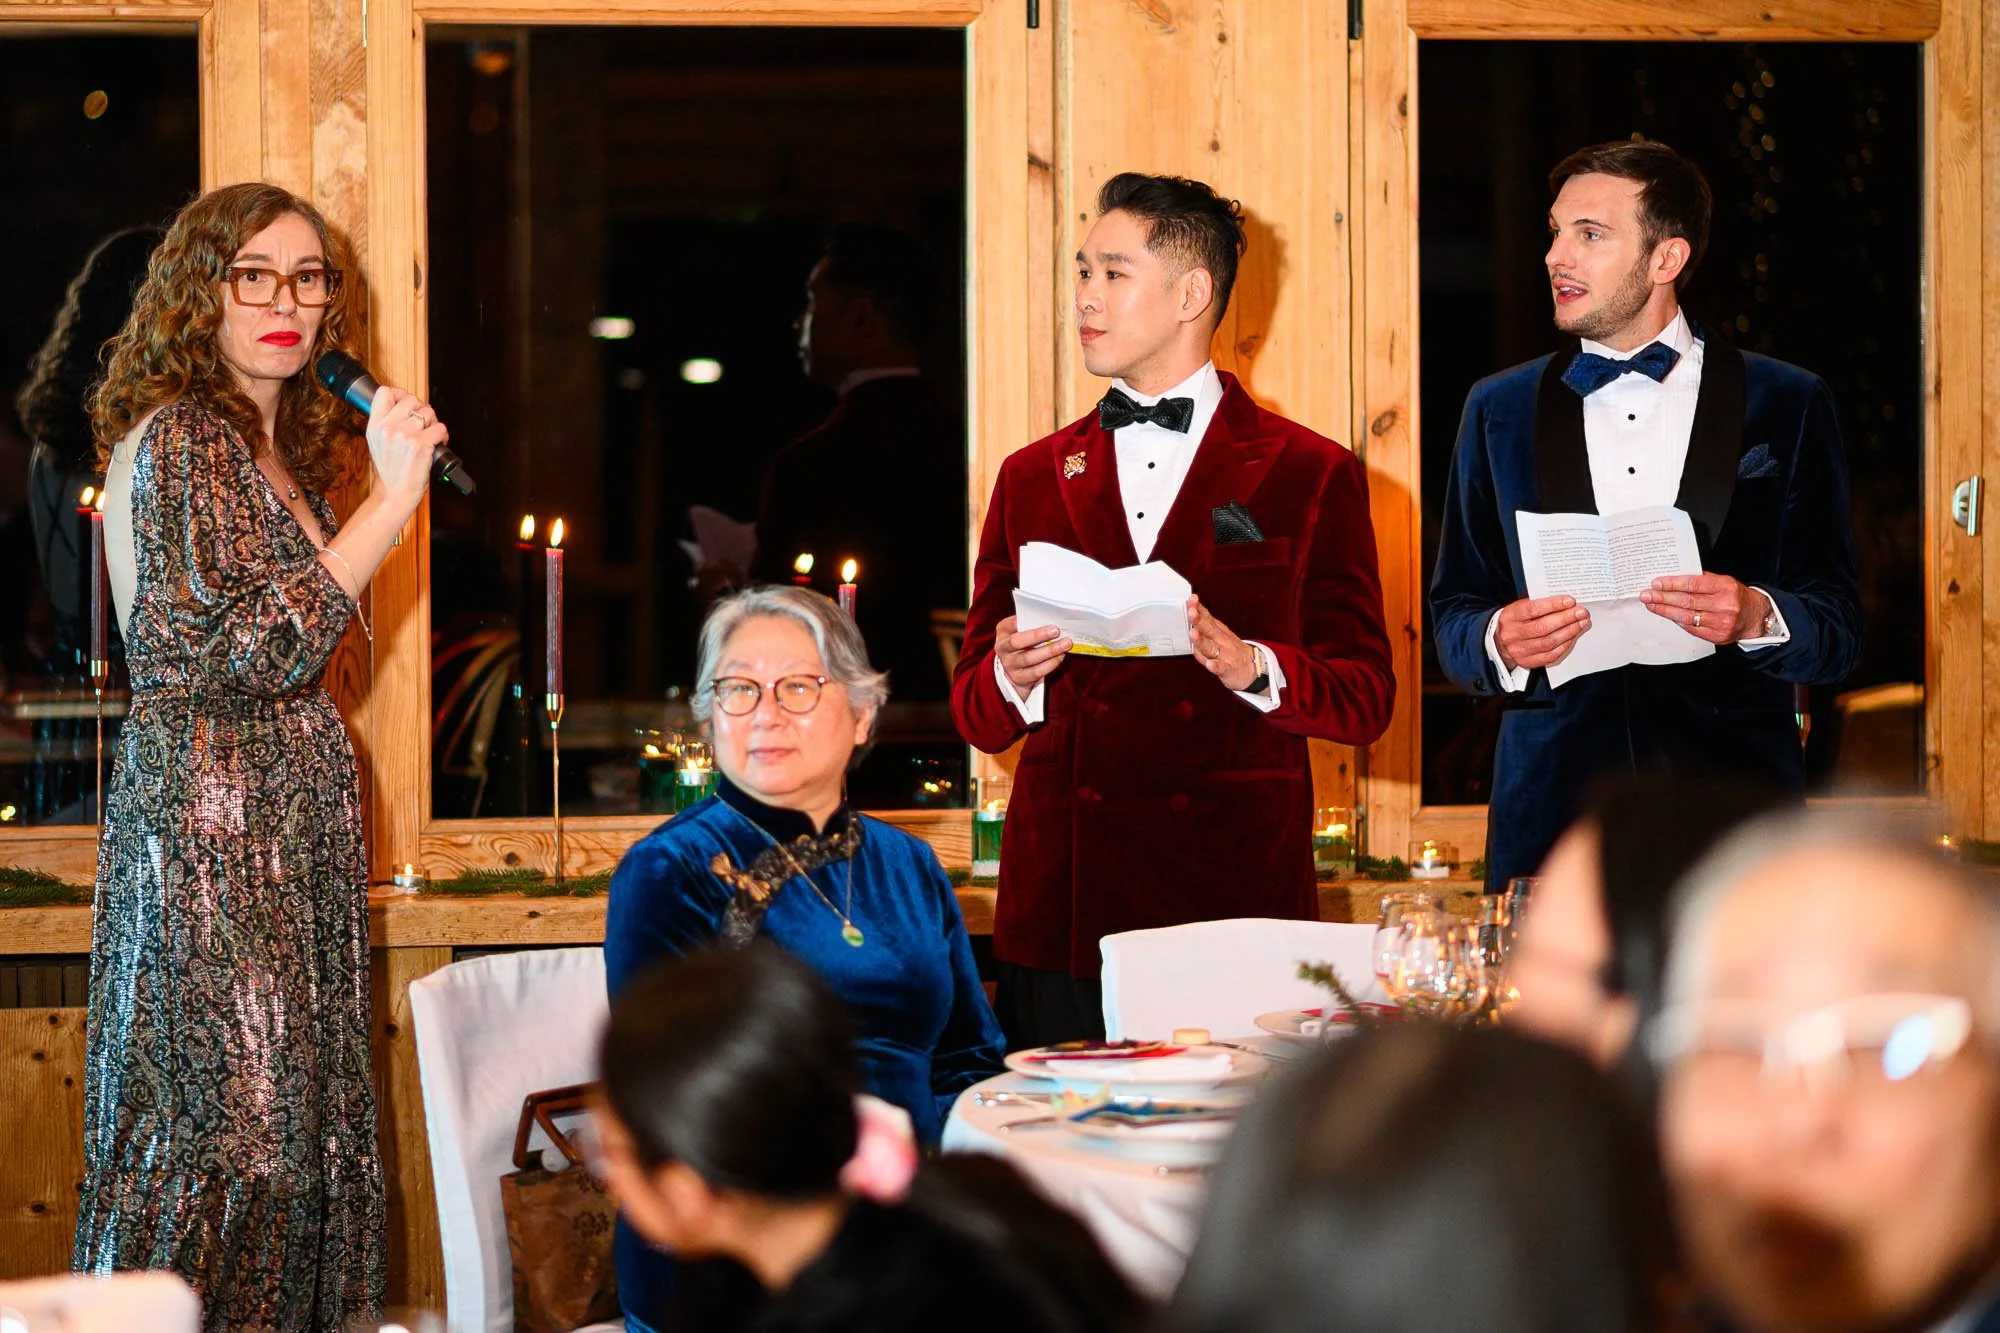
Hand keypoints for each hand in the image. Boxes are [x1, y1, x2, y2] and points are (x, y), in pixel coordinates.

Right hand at [365, 384, 445, 502]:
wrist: (395, 493)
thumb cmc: (390, 470)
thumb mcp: (376, 442)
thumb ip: (385, 422)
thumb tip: (400, 403)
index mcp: (375, 425)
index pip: (384, 392)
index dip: (400, 393)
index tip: (407, 403)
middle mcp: (388, 428)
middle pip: (411, 399)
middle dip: (421, 409)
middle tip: (423, 423)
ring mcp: (404, 436)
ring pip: (428, 412)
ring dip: (433, 423)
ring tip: (430, 435)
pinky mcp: (421, 445)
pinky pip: (440, 428)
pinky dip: (442, 435)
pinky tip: (437, 443)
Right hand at [995, 615, 1070, 693]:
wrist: (1015, 668)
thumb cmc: (1023, 643)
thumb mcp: (1021, 630)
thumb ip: (1031, 623)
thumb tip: (1052, 616)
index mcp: (1003, 631)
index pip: (1009, 624)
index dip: (1021, 620)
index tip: (1039, 616)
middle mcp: (1003, 648)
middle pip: (1016, 642)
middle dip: (1037, 636)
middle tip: (1056, 631)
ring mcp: (1010, 664)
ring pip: (1029, 658)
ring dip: (1050, 651)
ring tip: (1065, 644)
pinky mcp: (1019, 678)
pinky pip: (1037, 671)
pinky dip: (1051, 663)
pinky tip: (1061, 656)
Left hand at [1187, 595, 1259, 690]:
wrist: (1253, 668)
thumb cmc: (1231, 651)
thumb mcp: (1220, 633)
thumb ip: (1205, 624)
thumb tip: (1190, 609)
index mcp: (1218, 631)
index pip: (1207, 617)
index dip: (1199, 608)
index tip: (1192, 599)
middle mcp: (1221, 640)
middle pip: (1208, 629)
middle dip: (1199, 620)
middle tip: (1191, 612)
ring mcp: (1224, 654)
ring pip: (1211, 647)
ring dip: (1202, 640)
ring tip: (1194, 633)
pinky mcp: (1227, 669)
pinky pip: (1220, 667)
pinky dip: (1215, 666)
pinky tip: (1210, 664)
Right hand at [1494, 595, 1590, 671]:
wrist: (1497, 641)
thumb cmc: (1514, 621)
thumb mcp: (1519, 608)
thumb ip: (1538, 605)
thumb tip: (1565, 603)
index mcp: (1510, 617)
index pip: (1532, 609)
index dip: (1553, 605)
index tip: (1570, 601)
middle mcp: (1512, 634)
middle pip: (1542, 627)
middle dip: (1566, 619)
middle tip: (1582, 613)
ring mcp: (1519, 650)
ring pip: (1548, 642)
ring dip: (1569, 632)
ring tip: (1581, 623)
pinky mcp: (1526, 661)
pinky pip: (1549, 656)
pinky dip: (1563, 646)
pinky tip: (1573, 637)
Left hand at [1640, 573, 1767, 643]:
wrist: (1754, 617)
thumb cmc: (1736, 596)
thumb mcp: (1724, 581)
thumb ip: (1702, 579)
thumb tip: (1674, 577)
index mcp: (1725, 587)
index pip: (1693, 584)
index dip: (1672, 584)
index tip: (1656, 583)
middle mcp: (1724, 605)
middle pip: (1686, 601)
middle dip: (1663, 598)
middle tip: (1646, 595)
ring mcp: (1721, 623)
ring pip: (1686, 617)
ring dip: (1665, 611)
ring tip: (1652, 605)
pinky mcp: (1717, 636)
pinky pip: (1691, 628)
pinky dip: (1677, 621)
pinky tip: (1667, 615)